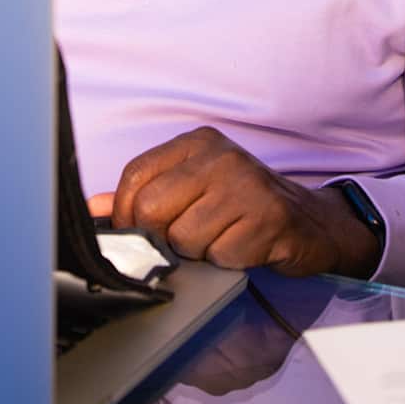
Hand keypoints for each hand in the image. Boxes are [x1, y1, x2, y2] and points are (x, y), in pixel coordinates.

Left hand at [86, 127, 379, 278]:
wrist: (309, 222)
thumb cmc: (242, 205)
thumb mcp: (193, 188)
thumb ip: (144, 194)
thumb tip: (95, 209)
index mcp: (197, 143)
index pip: (135, 175)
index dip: (126, 213)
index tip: (136, 232)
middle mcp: (221, 157)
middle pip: (152, 209)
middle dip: (162, 237)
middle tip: (185, 239)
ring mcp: (247, 186)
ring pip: (184, 238)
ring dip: (198, 251)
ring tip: (221, 238)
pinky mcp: (268, 218)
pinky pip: (220, 255)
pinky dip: (226, 260)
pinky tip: (243, 246)